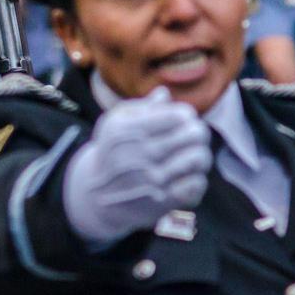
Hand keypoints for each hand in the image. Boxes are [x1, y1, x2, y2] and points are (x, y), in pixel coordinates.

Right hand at [64, 87, 212, 243]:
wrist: (95, 196)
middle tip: (193, 136)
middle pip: (194, 134)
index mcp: (130, 130)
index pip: (178, 115)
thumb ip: (141, 108)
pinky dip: (196, 177)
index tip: (181, 120)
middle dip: (197, 132)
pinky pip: (197, 183)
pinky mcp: (163, 201)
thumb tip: (164, 93)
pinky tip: (186, 175)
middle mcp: (141, 154)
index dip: (186, 115)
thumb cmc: (110, 152)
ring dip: (200, 154)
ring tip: (192, 155)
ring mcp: (153, 179)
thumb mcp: (114, 124)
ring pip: (199, 158)